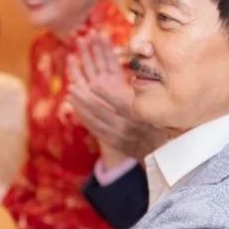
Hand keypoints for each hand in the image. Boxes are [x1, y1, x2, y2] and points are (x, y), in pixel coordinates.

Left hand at [68, 44, 167, 161]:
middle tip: (72, 87)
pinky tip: (76, 109)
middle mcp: (126, 127)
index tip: (92, 83)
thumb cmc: (158, 124)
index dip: (105, 94)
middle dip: (85, 99)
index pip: (119, 104)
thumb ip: (144, 97)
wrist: (158, 151)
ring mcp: (117, 136)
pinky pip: (94, 129)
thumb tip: (134, 78)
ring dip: (80, 107)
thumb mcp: (155, 110)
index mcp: (139, 117)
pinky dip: (84, 118)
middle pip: (101, 112)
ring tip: (70, 95)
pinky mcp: (112, 142)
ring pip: (94, 121)